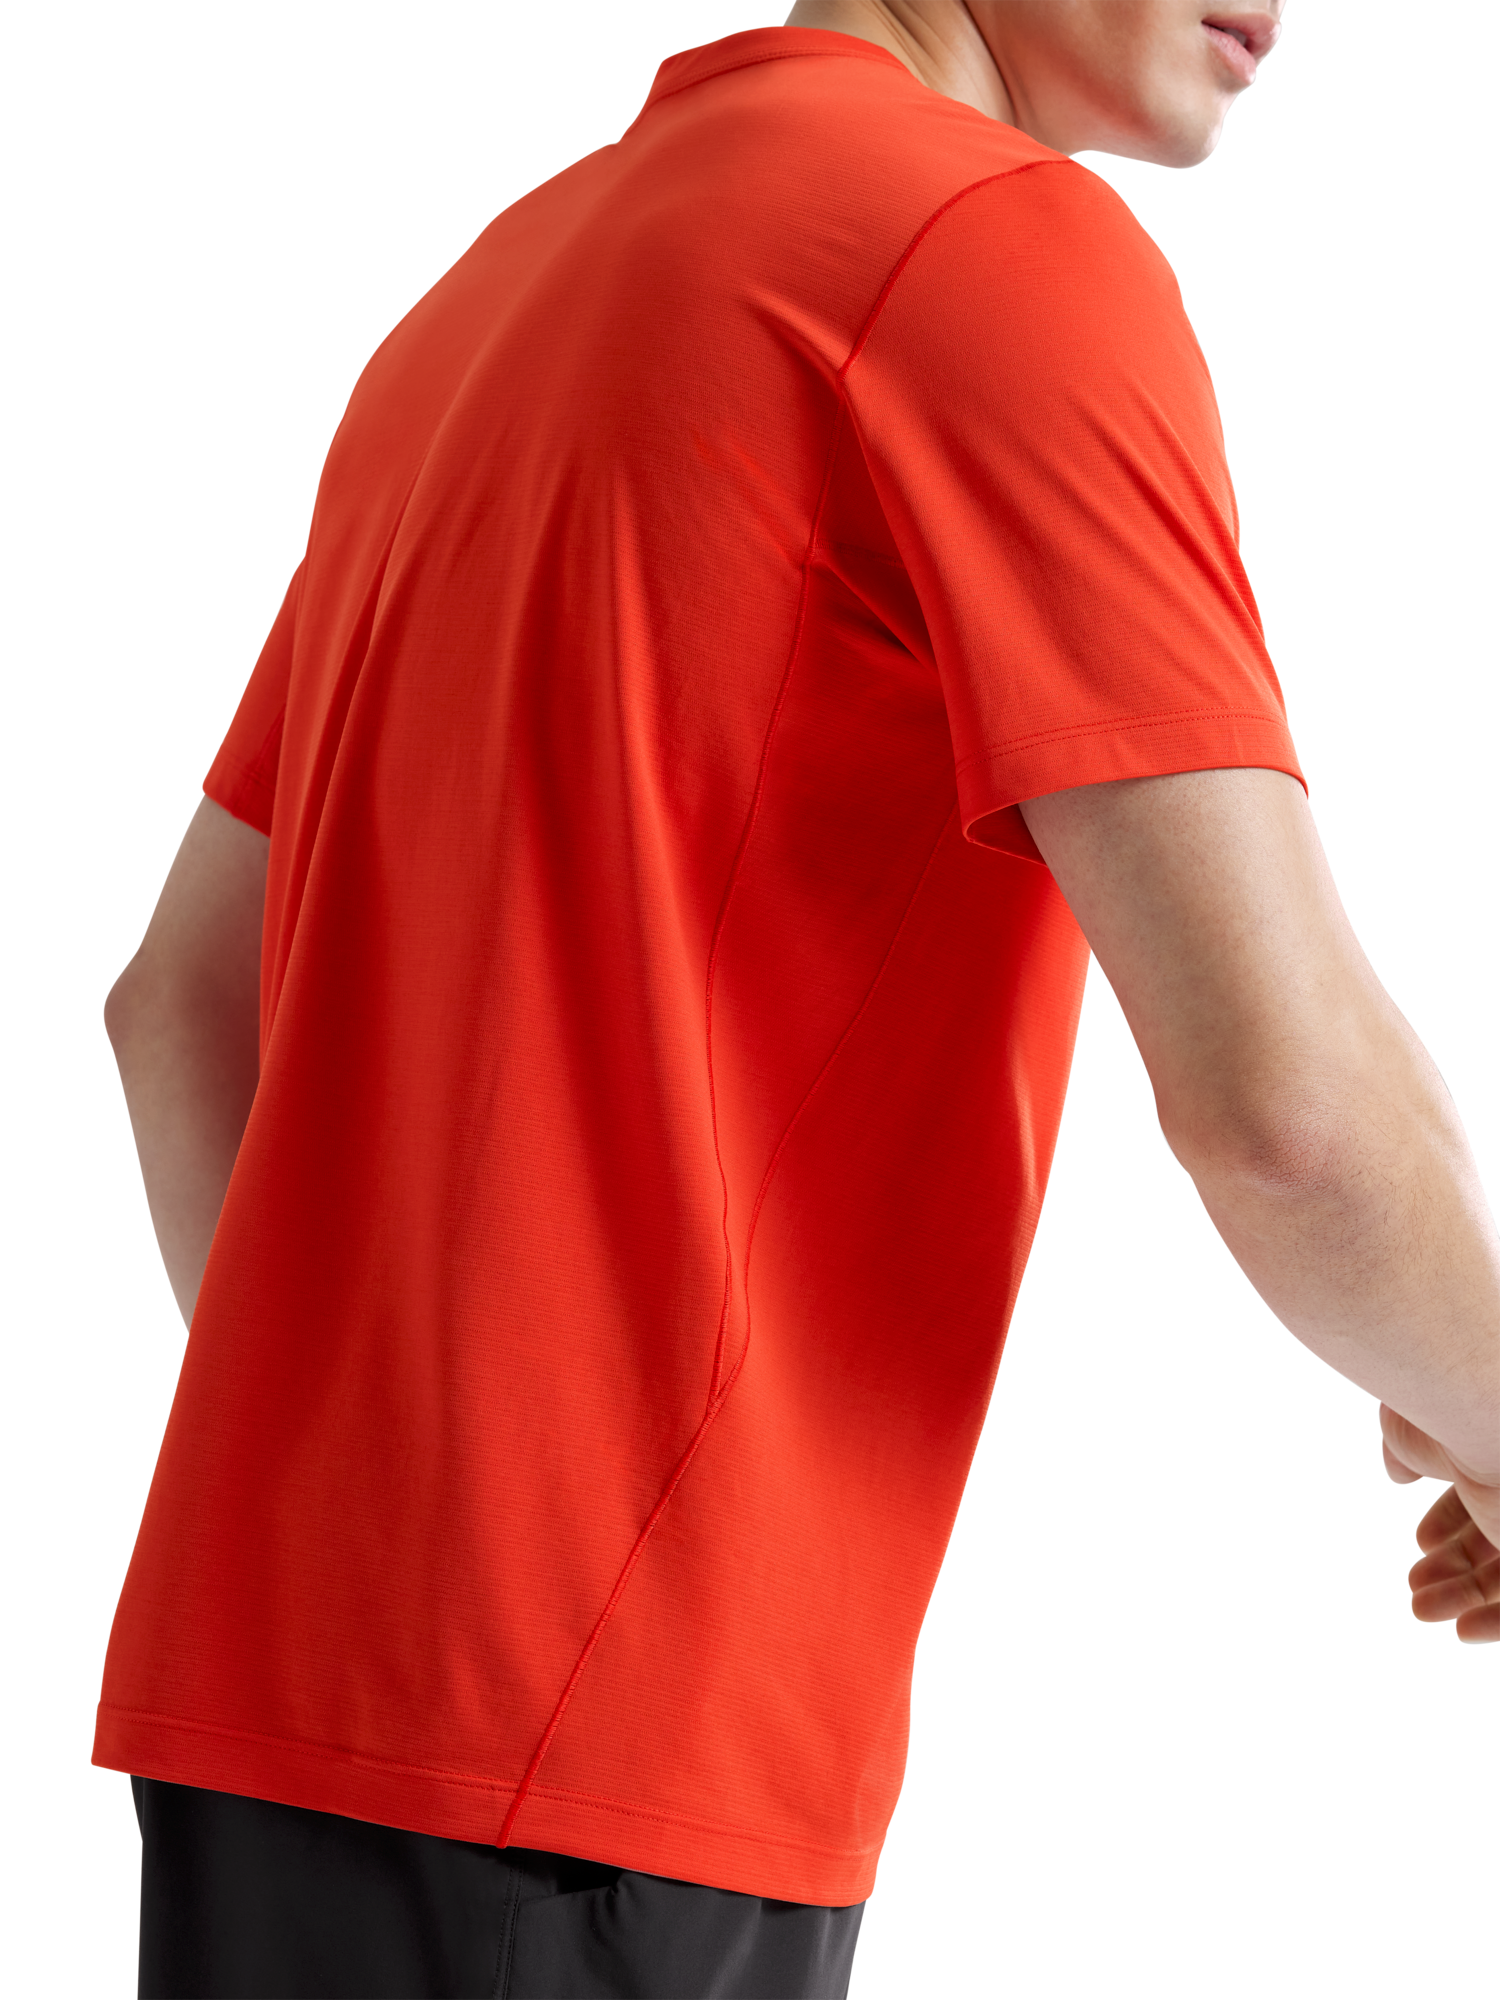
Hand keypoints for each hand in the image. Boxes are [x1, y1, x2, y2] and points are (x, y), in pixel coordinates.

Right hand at [1380, 1405, 1499, 1642]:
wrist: (1482, 1414)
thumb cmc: (1443, 1407)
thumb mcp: (1406, 1430)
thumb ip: (1404, 1452)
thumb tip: (1398, 1469)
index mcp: (1490, 1447)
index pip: (1481, 1492)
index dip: (1450, 1521)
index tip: (1422, 1541)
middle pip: (1494, 1534)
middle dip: (1453, 1564)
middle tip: (1417, 1582)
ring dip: (1465, 1594)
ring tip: (1423, 1609)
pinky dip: (1498, 1619)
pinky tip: (1464, 1629)